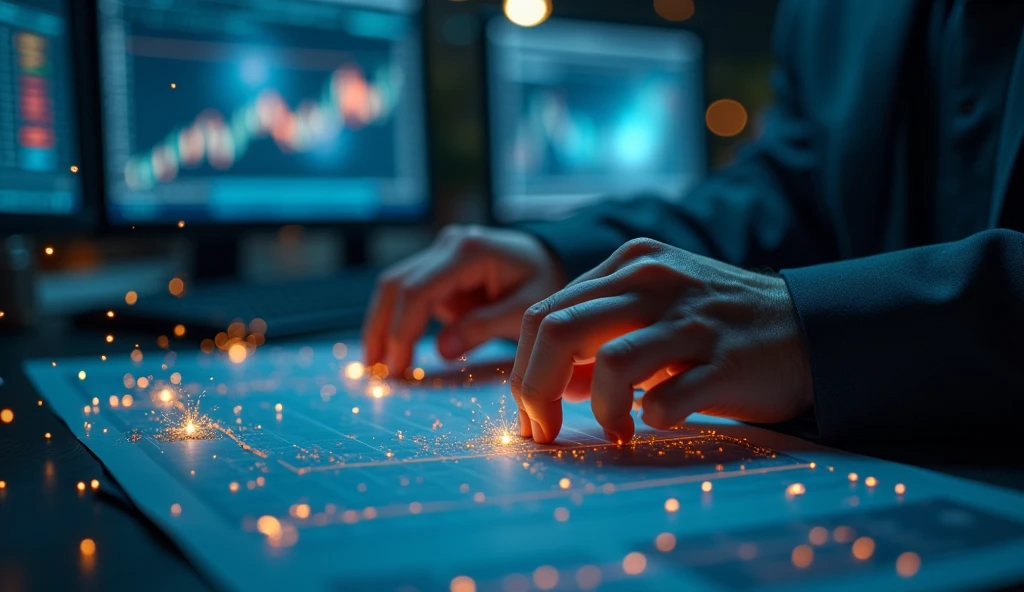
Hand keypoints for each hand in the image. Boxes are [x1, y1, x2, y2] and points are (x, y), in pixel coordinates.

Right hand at [362, 225, 566, 372]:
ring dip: (383, 325)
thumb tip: (442, 351)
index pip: (418, 290)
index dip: (402, 330)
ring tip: (376, 364)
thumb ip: (483, 328)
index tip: (397, 366)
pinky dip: (399, 321)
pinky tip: (394, 351)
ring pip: (395, 287)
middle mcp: (448, 245)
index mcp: (469, 251)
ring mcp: (440, 255)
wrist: (549, 260)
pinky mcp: (438, 269)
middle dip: (381, 328)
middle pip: (396, 284)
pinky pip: (409, 294)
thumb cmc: (544, 282)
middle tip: (374, 369)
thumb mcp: (525, 310)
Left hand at [509, 238, 812, 443]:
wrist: (810, 327)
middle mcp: (653, 280)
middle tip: (543, 430)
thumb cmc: (719, 325)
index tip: (530, 413)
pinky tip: (657, 422)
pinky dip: (650, 420)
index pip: (543, 312)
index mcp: (629, 265)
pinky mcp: (725, 360)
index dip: (521, 369)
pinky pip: (666, 400)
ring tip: (615, 430)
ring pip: (608, 364)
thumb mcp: (652, 310)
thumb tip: (551, 382)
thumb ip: (598, 335)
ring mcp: (691, 319)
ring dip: (597, 411)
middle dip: (533, 390)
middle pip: (556, 330)